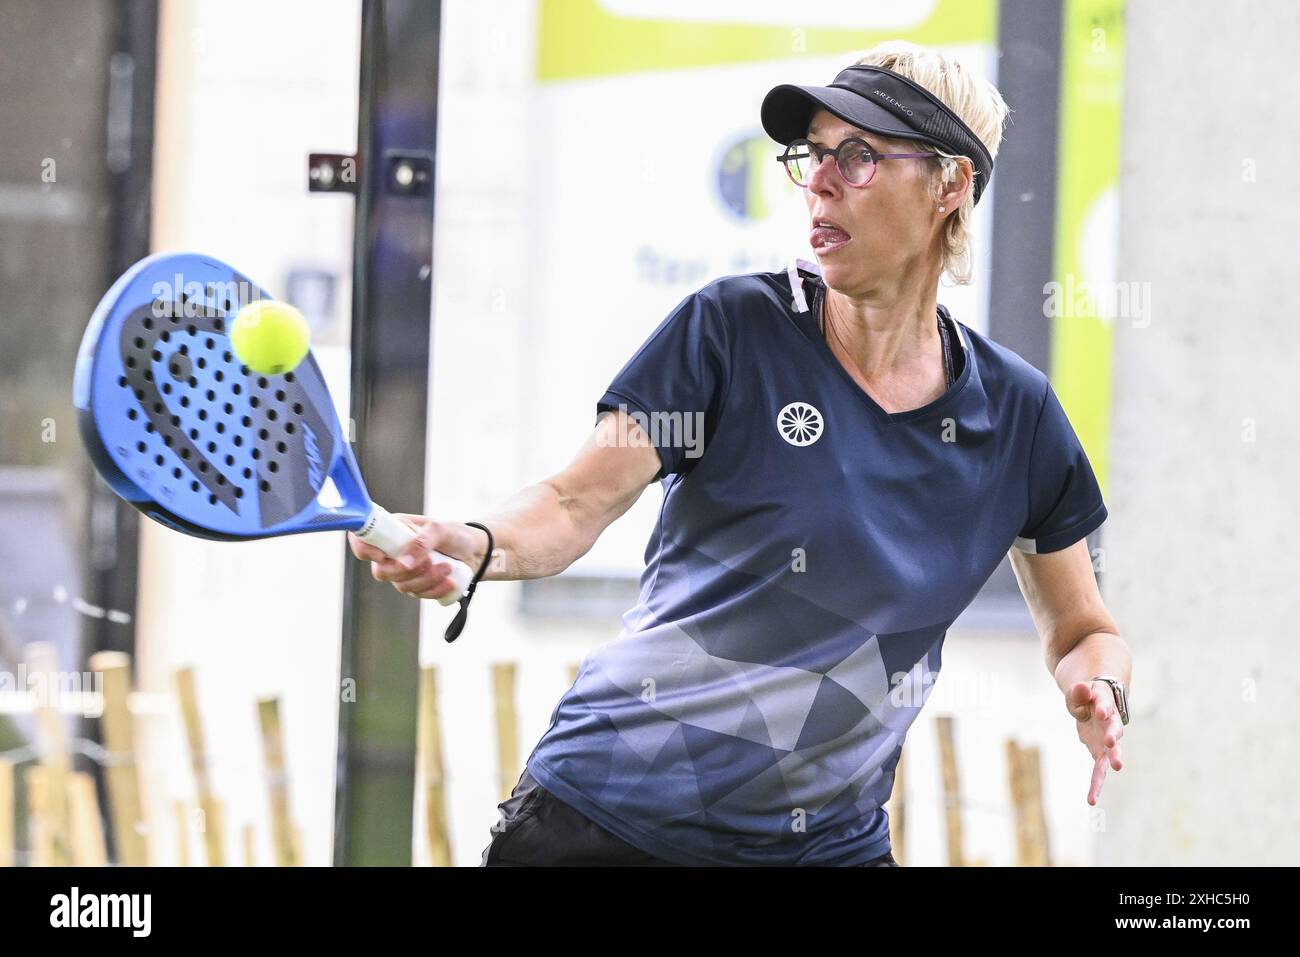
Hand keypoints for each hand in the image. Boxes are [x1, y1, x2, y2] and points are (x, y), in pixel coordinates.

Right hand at [347, 514, 478, 601]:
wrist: (476, 552)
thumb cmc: (455, 534)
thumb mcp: (440, 529)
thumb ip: (421, 543)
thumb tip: (403, 564)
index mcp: (391, 532)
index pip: (362, 541)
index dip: (364, 550)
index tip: (383, 556)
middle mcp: (392, 552)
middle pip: (381, 572)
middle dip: (407, 571)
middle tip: (431, 561)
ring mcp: (403, 572)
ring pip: (402, 586)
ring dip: (427, 579)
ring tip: (448, 567)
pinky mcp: (417, 586)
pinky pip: (419, 595)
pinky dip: (435, 590)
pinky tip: (450, 581)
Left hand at [1065, 680, 1124, 805]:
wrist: (1096, 704)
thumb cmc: (1086, 697)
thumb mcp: (1078, 691)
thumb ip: (1078, 693)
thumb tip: (1080, 688)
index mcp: (1104, 702)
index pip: (1105, 704)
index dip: (1103, 708)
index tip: (1101, 712)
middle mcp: (1111, 723)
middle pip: (1114, 729)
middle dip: (1114, 736)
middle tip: (1113, 743)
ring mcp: (1108, 740)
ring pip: (1111, 753)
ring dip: (1111, 761)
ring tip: (1115, 768)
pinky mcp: (1101, 753)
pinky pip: (1099, 770)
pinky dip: (1096, 784)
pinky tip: (1091, 799)